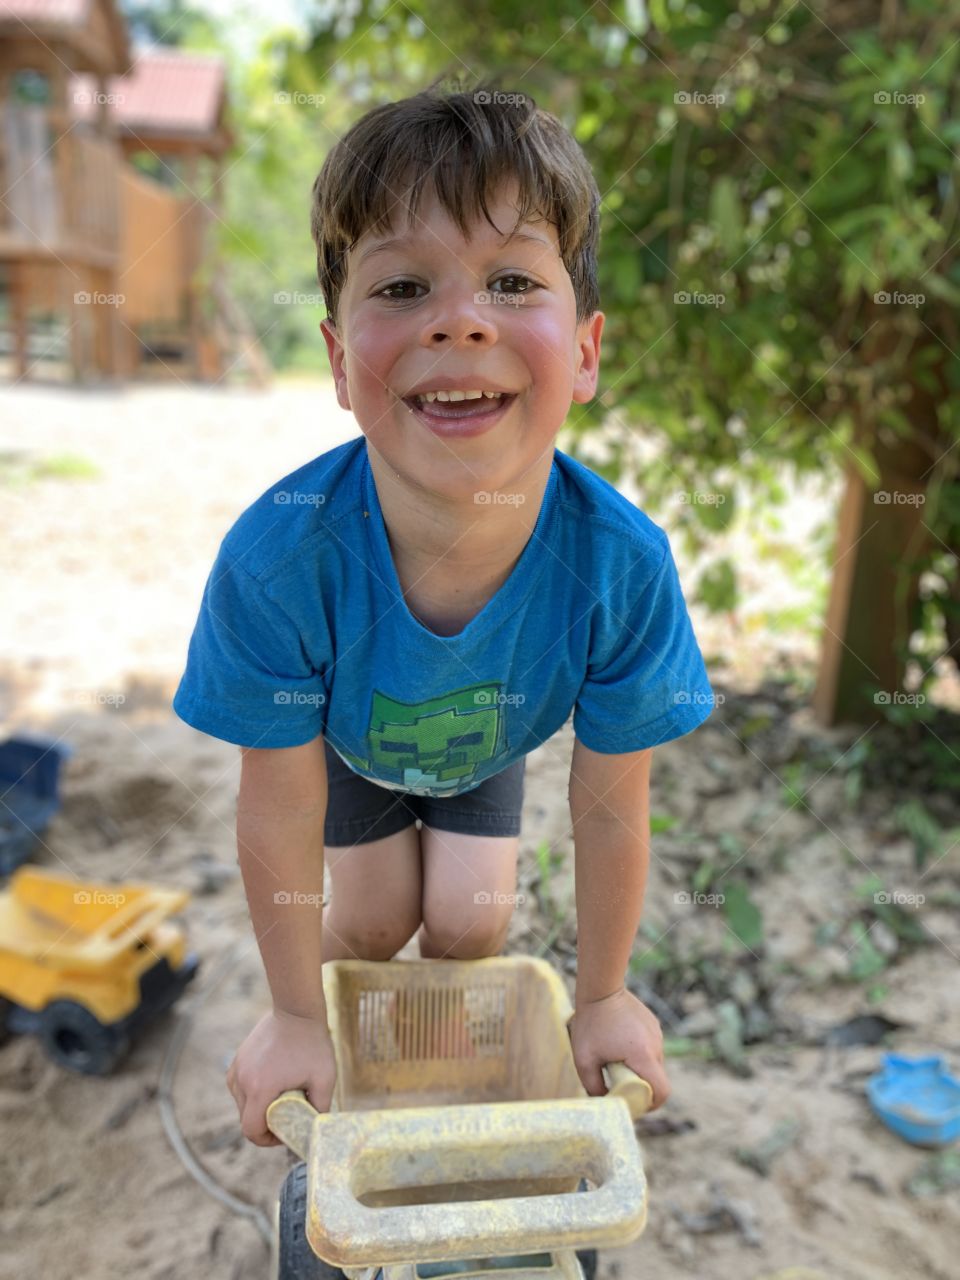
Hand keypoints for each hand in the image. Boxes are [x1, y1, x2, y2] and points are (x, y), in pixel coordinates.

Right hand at [226, 1008, 336, 1145]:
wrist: (297, 1009)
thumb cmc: (312, 1043)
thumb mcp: (324, 1079)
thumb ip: (320, 1108)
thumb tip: (315, 1128)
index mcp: (260, 1088)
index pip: (251, 1130)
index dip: (266, 1140)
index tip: (283, 1133)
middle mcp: (242, 1080)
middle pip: (246, 1118)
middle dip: (265, 1124)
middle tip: (287, 1116)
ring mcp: (237, 1068)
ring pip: (241, 1103)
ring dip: (258, 1107)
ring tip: (280, 1097)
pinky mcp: (237, 1059)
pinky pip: (239, 1087)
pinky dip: (252, 1092)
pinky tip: (271, 1084)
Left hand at [567, 987, 669, 1110]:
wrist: (600, 988)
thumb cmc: (590, 1023)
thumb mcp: (584, 1060)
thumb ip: (594, 1087)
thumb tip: (606, 1102)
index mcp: (643, 1056)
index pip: (662, 1091)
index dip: (651, 1104)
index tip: (633, 1102)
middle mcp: (656, 1045)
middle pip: (657, 1079)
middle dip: (640, 1086)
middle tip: (618, 1082)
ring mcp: (656, 1033)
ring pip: (653, 1063)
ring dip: (639, 1067)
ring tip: (615, 1058)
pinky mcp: (653, 1024)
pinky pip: (650, 1047)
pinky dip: (638, 1053)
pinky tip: (619, 1043)